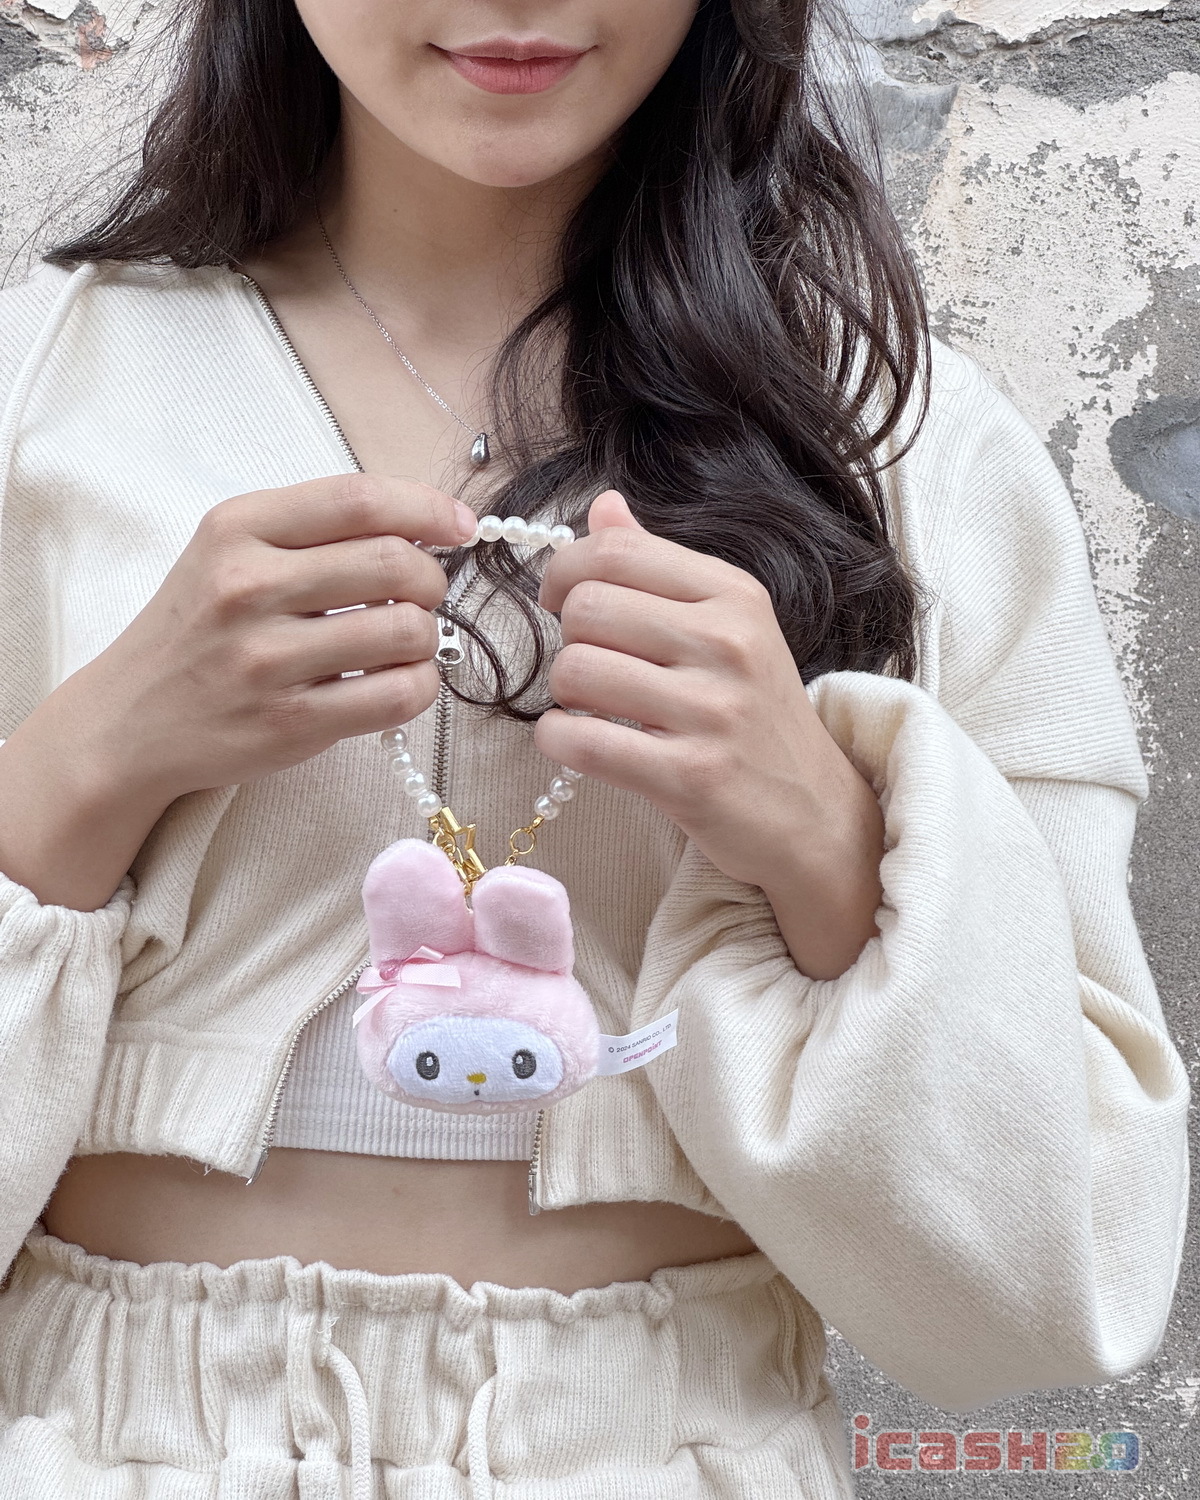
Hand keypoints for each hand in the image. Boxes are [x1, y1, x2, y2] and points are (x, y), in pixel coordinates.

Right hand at [70, 473, 476, 802]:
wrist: (128, 720)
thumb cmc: (198, 629)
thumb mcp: (230, 552)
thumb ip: (314, 531)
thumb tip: (425, 526)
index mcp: (237, 528)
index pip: (359, 499)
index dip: (427, 508)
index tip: (460, 525)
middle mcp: (248, 586)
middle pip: (394, 563)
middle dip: (432, 578)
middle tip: (422, 595)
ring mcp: (267, 659)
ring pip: (406, 631)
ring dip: (426, 637)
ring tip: (402, 643)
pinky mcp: (290, 723)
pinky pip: (398, 695)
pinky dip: (420, 685)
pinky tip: (399, 681)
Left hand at [535, 490, 883, 978]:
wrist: (815, 813)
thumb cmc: (756, 716)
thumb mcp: (730, 627)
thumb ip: (660, 565)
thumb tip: (604, 506)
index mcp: (735, 595)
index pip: (617, 551)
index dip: (565, 570)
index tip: (559, 599)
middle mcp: (728, 643)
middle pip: (586, 608)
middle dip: (567, 639)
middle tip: (589, 666)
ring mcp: (712, 711)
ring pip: (575, 671)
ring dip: (562, 695)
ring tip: (590, 708)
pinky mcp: (690, 777)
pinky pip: (579, 740)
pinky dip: (556, 740)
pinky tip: (575, 743)